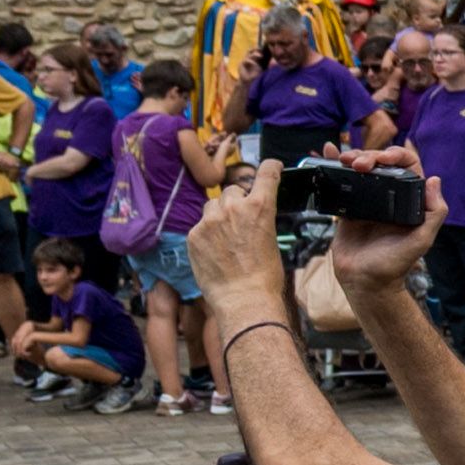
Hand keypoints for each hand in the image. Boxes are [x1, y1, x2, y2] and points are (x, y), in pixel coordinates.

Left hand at [184, 163, 292, 310]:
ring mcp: (210, 221)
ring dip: (218, 215)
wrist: (243, 298)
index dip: (270, 167)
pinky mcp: (193, 235)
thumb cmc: (265, 277)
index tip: (271, 167)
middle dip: (236, 201)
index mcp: (260, 207)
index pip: (267, 174)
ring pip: (212, 206)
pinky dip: (206, 235)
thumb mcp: (271, 241)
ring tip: (224, 237)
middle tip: (239, 219)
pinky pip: (199, 226)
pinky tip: (214, 252)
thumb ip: (259, 221)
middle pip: (232, 190)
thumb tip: (251, 219)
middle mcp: (233, 208)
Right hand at [321, 167, 446, 295]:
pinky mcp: (348, 207)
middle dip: (370, 155)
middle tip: (359, 163)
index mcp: (409, 200)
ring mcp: (368, 200)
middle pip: (381, 163)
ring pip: (362, 169)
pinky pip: (342, 182)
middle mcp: (390, 196)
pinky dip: (334, 165)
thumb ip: (434, 212)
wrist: (366, 281)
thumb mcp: (422, 239)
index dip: (396, 155)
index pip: (407, 166)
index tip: (384, 158)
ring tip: (344, 159)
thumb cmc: (396, 263)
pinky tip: (328, 153)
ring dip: (353, 157)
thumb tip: (435, 180)